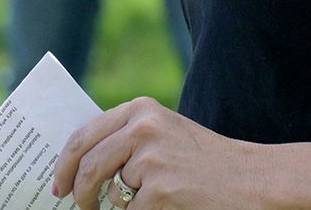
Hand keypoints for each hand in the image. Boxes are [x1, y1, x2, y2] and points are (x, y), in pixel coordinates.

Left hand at [53, 97, 257, 208]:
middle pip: (88, 165)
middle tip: (81, 207)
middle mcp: (143, 128)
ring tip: (150, 199)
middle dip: (80, 193)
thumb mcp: (163, 133)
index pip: (84, 136)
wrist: (251, 178)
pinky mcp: (161, 190)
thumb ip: (126, 137)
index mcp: (140, 110)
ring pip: (112, 192)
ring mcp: (151, 160)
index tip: (59, 184)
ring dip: (122, 204)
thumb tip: (79, 162)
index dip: (65, 164)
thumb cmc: (203, 160)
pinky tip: (168, 205)